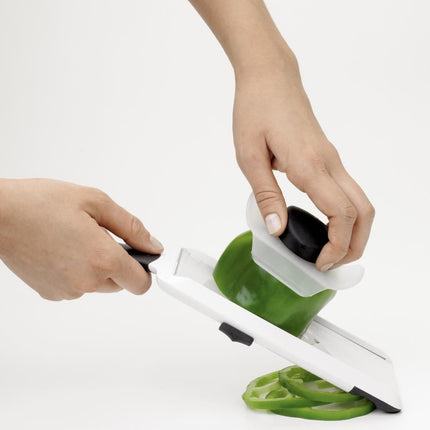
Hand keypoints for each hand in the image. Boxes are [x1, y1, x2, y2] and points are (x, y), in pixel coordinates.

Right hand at [0, 178, 162, 299]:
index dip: (145, 269)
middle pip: (121, 284)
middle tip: (101, 237)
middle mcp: (87, 281)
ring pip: (99, 285)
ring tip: (77, 241)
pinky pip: (77, 287)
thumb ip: (131, 227)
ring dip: (97, 267)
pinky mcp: (51, 293)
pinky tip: (63, 250)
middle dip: (119, 263)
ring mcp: (67, 290)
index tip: (142, 256)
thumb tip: (152, 245)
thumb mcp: (97, 202)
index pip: (141, 283)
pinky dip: (77, 272)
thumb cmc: (41, 203)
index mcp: (103, 259)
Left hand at [233, 57, 374, 270]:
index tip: (320, 262)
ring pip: (360, 201)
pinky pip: (347, 190)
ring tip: (330, 249)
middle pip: (363, 212)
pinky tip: (325, 223)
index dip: (337, 245)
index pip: (341, 214)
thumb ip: (266, 195)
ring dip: (353, 230)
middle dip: (354, 245)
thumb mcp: (249, 157)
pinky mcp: (327, 156)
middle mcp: (329, 163)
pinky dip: (345, 214)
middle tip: (331, 263)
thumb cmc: (255, 110)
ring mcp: (332, 158)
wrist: (269, 77)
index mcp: (309, 165)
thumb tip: (277, 229)